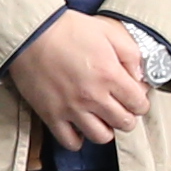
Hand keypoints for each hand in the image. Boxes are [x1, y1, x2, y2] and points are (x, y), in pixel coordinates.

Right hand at [3, 11, 152, 150]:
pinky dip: (78, 138)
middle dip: (127, 116)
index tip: (134, 97)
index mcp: (110, 75)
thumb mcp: (107, 31)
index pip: (139, 104)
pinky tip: (79, 125)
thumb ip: (130, 54)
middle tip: (120, 107)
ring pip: (101, 137)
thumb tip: (139, 77)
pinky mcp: (51, 115)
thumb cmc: (67, 29)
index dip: (140, 102)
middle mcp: (93, 96)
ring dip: (105, 128)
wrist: (30, 33)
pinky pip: (70, 141)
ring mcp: (71, 108)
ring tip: (100, 117)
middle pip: (124, 123)